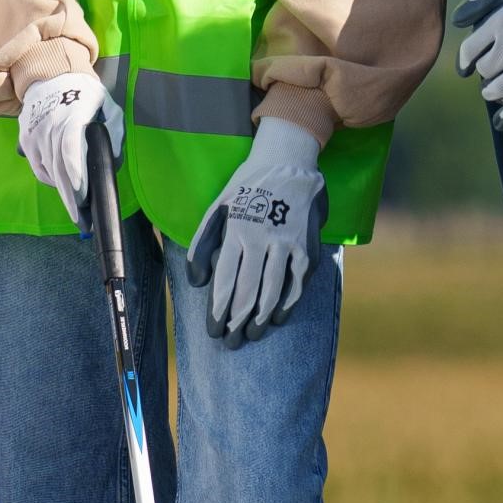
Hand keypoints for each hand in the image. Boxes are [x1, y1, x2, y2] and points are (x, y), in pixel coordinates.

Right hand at [16, 69, 115, 208]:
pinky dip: (49, 178)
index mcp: (72, 117)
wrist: (50, 76)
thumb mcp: (107, 104)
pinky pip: (38, 166)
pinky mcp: (26, 139)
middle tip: (81, 219)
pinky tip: (61, 185)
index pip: (70, 149)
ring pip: (47, 170)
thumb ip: (114, 129)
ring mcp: (35, 133)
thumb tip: (114, 158)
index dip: (76, 175)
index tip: (83, 197)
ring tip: (74, 207)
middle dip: (70, 196)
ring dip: (62, 190)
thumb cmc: (84, 92)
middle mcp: (50, 126)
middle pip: (58, 168)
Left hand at [186, 115, 324, 343]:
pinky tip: (278, 317)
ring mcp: (286, 243)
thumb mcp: (217, 207)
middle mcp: (261, 239)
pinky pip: (297, 281)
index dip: (219, 310)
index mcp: (236, 231)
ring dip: (261, 318)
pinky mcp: (306, 245)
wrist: (287, 160)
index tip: (213, 331)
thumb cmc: (246, 186)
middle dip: (236, 321)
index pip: (225, 280)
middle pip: (248, 291)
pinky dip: (288, 303)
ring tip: (252, 335)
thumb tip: (196, 281)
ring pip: (273, 290)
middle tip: (230, 343)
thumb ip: (203, 243)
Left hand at [455, 0, 502, 134]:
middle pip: (484, 70)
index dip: (466, 61)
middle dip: (486, 71)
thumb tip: (458, 20)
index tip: (467, 67)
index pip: (469, 51)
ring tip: (496, 90)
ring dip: (493, 91)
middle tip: (493, 72)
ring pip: (497, 90)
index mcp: (501, 21)